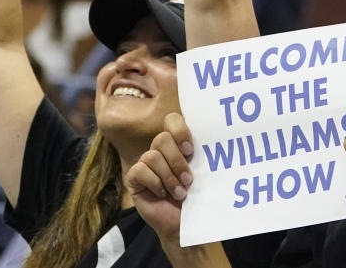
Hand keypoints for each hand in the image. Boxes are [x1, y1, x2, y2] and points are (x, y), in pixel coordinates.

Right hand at [124, 112, 193, 242]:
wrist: (184, 224)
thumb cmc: (195, 198)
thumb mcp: (201, 173)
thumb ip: (200, 155)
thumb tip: (210, 142)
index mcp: (177, 144)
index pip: (172, 121)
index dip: (180, 130)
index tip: (190, 150)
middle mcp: (160, 150)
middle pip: (162, 138)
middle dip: (177, 161)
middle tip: (188, 179)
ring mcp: (145, 163)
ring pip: (153, 156)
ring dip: (169, 177)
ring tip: (180, 193)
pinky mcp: (134, 178)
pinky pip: (141, 170)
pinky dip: (155, 183)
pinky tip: (162, 194)